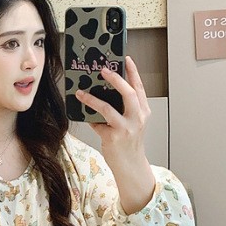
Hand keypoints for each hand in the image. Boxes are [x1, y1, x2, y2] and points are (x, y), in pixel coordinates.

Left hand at [76, 56, 155, 213]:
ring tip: (81, 93)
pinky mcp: (114, 137)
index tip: (125, 59)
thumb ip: (122, 110)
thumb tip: (102, 95)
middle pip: (128, 93)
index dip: (133, 72)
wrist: (131, 166)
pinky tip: (83, 111)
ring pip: (108, 108)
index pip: (139, 87)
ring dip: (92, 99)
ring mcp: (126, 128)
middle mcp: (137, 118)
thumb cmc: (129, 144)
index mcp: (143, 111)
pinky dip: (90, 117)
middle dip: (115, 79)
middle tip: (103, 70)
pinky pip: (97, 123)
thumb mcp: (131, 124)